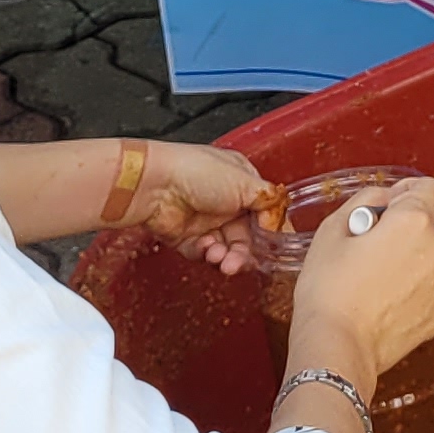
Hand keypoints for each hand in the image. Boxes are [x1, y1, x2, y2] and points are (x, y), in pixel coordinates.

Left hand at [137, 144, 272, 277]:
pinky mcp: (187, 238)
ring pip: (228, 249)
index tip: (274, 247)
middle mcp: (226, 202)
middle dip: (247, 252)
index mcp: (242, 182)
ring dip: (229, 257)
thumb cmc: (197, 171)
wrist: (154, 184)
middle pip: (247, 237)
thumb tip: (280, 221)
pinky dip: (208, 255)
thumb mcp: (244, 181)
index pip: (264, 213)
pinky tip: (206, 248)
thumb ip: (268, 203)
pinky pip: (206, 255)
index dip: (270, 232)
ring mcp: (206, 221)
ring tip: (222, 259)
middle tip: (242, 261)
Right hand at [286, 176, 433, 386]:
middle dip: (425, 225)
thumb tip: (384, 198)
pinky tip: (390, 296)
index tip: (396, 201)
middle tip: (391, 238)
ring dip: (424, 256)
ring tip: (386, 272)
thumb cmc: (329, 290)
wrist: (339, 346)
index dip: (412, 191)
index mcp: (413, 221)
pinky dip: (422, 286)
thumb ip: (366, 201)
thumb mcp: (333, 230)